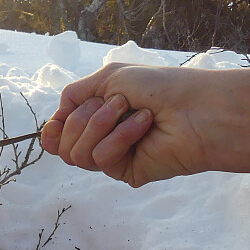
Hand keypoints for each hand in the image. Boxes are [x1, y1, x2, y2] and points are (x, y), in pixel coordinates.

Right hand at [40, 63, 249, 186]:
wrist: (196, 106)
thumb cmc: (160, 87)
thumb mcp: (110, 78)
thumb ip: (74, 95)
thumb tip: (56, 118)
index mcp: (97, 116)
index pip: (58, 134)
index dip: (52, 131)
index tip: (54, 126)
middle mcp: (102, 137)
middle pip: (62, 144)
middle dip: (83, 118)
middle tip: (118, 104)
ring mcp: (114, 157)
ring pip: (76, 154)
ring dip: (100, 125)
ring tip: (131, 111)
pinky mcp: (126, 172)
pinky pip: (100, 159)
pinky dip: (120, 136)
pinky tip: (145, 125)